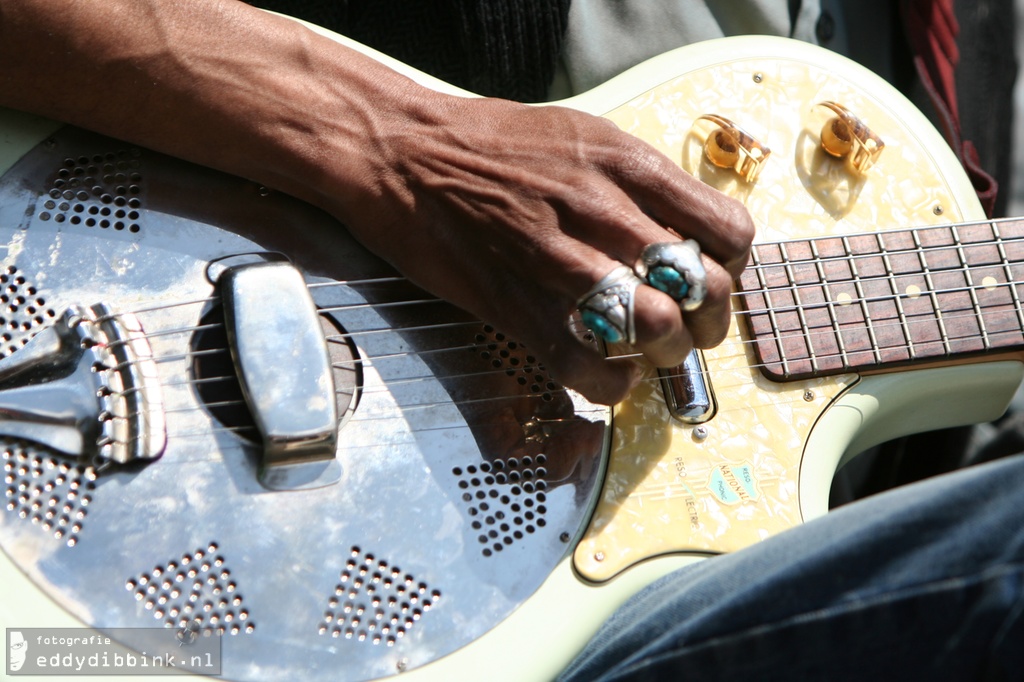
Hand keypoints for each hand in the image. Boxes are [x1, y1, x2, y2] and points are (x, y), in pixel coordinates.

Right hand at [310, 92, 754, 403]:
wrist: (402, 153)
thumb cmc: (489, 145)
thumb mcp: (580, 136)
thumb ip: (637, 181)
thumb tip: (684, 228)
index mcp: (624, 164)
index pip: (727, 230)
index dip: (731, 267)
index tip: (712, 277)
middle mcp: (601, 211)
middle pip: (701, 286)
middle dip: (708, 322)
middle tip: (691, 328)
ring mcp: (558, 261)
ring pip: (656, 327)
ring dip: (666, 353)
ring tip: (651, 350)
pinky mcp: (517, 305)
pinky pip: (588, 368)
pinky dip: (612, 384)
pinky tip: (610, 373)